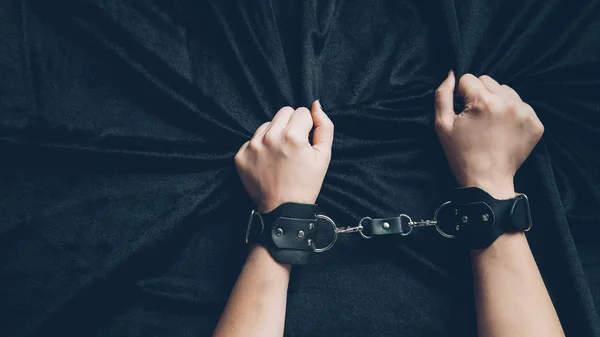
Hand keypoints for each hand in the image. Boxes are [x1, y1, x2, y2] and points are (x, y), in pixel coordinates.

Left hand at [235, 101, 333, 212]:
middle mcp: (269, 137)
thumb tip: (316, 105)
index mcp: (292, 135)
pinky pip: (253, 140)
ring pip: (267, 124)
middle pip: (283, 112)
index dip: (307, 126)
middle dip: (291, 125)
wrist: (283, 210)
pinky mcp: (240, 156)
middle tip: (294, 147)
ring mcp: (252, 146)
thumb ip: (324, 126)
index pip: (301, 112)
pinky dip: (261, 147)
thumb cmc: (307, 184)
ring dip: (275, 134)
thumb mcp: (324, 156)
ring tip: (281, 155)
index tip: (306, 143)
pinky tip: (268, 162)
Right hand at [434, 71, 543, 198]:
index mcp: (484, 101)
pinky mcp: (536, 123)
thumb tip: (451, 74)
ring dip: (497, 101)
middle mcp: (508, 102)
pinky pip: (521, 105)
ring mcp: (525, 113)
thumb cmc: (461, 154)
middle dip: (480, 95)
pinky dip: (511, 113)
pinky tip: (503, 130)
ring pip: (506, 90)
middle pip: (489, 81)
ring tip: (490, 123)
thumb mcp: (442, 125)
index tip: (463, 113)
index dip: (461, 95)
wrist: (487, 181)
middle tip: (476, 119)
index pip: (469, 79)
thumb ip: (442, 95)